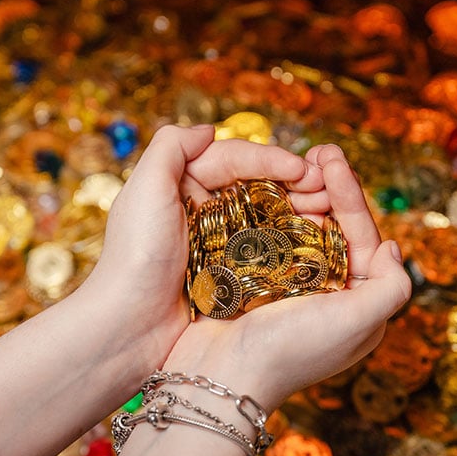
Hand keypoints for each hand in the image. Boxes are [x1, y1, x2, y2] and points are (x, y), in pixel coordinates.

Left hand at [82, 124, 318, 378]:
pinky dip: (286, 237)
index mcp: (180, 183)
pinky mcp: (227, 269)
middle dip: (289, 180)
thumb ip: (171, 148)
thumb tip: (208, 129)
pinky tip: (309, 236)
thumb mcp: (144, 191)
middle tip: (323, 187)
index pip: (231, 158)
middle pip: (253, 182)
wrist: (132, 326)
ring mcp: (216, 238)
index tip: (301, 168)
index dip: (268, 158)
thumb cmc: (135, 257)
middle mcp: (199, 206)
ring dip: (294, 207)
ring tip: (324, 210)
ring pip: (262, 212)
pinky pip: (262, 244)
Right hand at [162, 143, 411, 411]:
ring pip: (301, 230)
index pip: (362, 236)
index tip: (331, 157)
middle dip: (328, 188)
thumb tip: (392, 248)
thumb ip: (393, 288)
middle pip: (334, 229)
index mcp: (356, 301)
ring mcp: (289, 286)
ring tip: (292, 166)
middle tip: (317, 151)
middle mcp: (327, 292)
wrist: (222, 374)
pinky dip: (271, 215)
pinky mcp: (256, 282)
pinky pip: (269, 239)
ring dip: (300, 197)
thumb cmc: (292, 351)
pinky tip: (265, 191)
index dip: (350, 195)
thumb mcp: (360, 323)